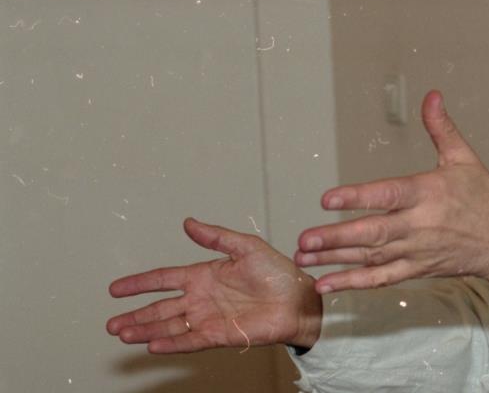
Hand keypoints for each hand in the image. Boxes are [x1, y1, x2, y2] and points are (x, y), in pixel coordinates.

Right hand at [107, 218, 322, 352]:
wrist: (299, 299)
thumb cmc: (279, 272)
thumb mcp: (247, 247)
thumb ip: (216, 237)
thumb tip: (189, 222)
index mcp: (205, 275)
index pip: (164, 279)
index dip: (139, 283)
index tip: (115, 288)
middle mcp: (202, 298)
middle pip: (160, 308)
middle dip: (135, 315)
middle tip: (110, 323)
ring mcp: (208, 318)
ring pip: (169, 326)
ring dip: (146, 330)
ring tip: (123, 334)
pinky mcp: (219, 335)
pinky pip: (189, 339)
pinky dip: (171, 343)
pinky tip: (152, 344)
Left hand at [295, 90, 488, 300]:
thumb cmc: (484, 199)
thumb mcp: (464, 158)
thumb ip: (441, 128)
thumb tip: (431, 96)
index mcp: (428, 193)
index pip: (388, 196)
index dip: (357, 197)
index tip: (328, 199)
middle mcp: (420, 225)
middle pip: (373, 233)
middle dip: (337, 237)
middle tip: (305, 238)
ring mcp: (416, 251)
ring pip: (371, 258)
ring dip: (336, 259)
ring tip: (303, 256)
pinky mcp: (415, 270)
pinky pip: (381, 280)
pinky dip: (353, 283)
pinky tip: (326, 282)